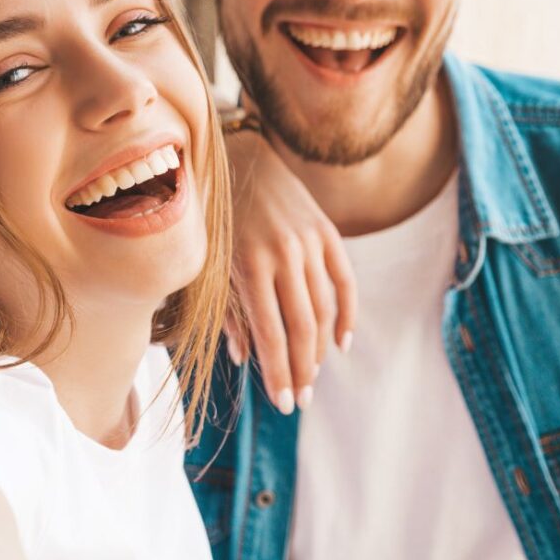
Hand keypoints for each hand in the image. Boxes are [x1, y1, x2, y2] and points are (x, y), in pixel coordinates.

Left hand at [224, 129, 356, 414]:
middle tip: (303, 400)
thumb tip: (245, 359)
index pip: (271, 334)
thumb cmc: (215, 217)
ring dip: (320, 348)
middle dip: (303, 370)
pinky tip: (342, 342)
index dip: (279, 373)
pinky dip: (348, 314)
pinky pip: (345, 281)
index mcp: (249, 266)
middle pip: (302, 328)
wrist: (240, 156)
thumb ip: (228, 311)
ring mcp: (309, 242)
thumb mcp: (211, 264)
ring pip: (324, 309)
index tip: (285, 403)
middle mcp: (284, 255)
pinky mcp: (326, 231)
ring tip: (313, 374)